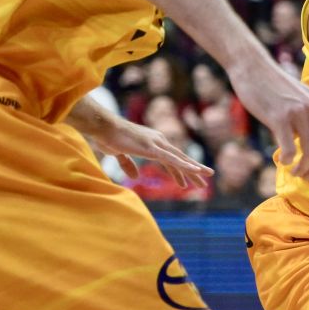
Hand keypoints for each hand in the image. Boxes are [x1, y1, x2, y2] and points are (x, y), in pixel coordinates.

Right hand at [78, 113, 212, 188]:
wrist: (102, 127)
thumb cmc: (108, 137)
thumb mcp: (120, 154)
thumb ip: (128, 164)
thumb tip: (135, 176)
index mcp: (153, 142)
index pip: (171, 159)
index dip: (179, 171)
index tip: (185, 182)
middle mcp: (159, 141)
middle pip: (180, 159)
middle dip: (193, 171)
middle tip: (206, 180)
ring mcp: (157, 144)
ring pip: (180, 159)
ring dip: (194, 169)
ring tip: (207, 178)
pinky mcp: (153, 148)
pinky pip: (172, 159)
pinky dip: (184, 165)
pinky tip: (195, 171)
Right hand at [231, 52, 308, 178]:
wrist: (252, 68)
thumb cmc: (275, 87)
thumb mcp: (302, 98)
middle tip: (306, 175)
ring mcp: (299, 112)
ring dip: (305, 168)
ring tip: (295, 172)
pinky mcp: (280, 117)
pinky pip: (291, 149)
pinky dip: (289, 160)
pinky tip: (283, 161)